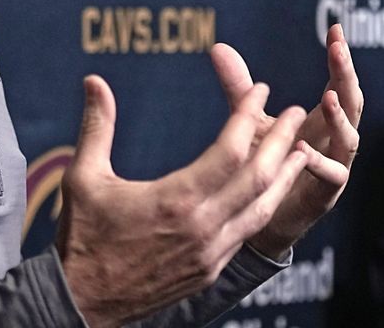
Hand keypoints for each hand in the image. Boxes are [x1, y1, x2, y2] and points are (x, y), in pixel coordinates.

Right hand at [55, 74, 308, 327]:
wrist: (82, 304)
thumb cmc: (81, 237)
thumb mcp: (84, 178)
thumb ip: (97, 126)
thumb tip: (94, 80)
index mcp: (176, 200)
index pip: (231, 150)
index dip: (248, 114)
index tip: (261, 88)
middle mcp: (202, 227)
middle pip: (259, 177)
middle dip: (282, 141)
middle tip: (295, 111)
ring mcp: (211, 253)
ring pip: (263, 209)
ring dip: (286, 176)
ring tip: (302, 150)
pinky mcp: (211, 271)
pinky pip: (248, 232)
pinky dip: (265, 206)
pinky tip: (271, 191)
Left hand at [212, 23, 362, 258]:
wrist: (257, 217)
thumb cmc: (263, 165)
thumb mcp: (251, 121)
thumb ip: (240, 89)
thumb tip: (217, 47)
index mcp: (322, 120)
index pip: (340, 82)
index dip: (339, 57)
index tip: (334, 29)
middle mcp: (334, 140)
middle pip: (352, 103)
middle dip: (347, 75)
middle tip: (338, 50)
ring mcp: (334, 167)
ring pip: (349, 139)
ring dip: (339, 118)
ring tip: (328, 96)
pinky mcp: (325, 195)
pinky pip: (332, 176)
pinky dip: (319, 162)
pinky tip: (303, 150)